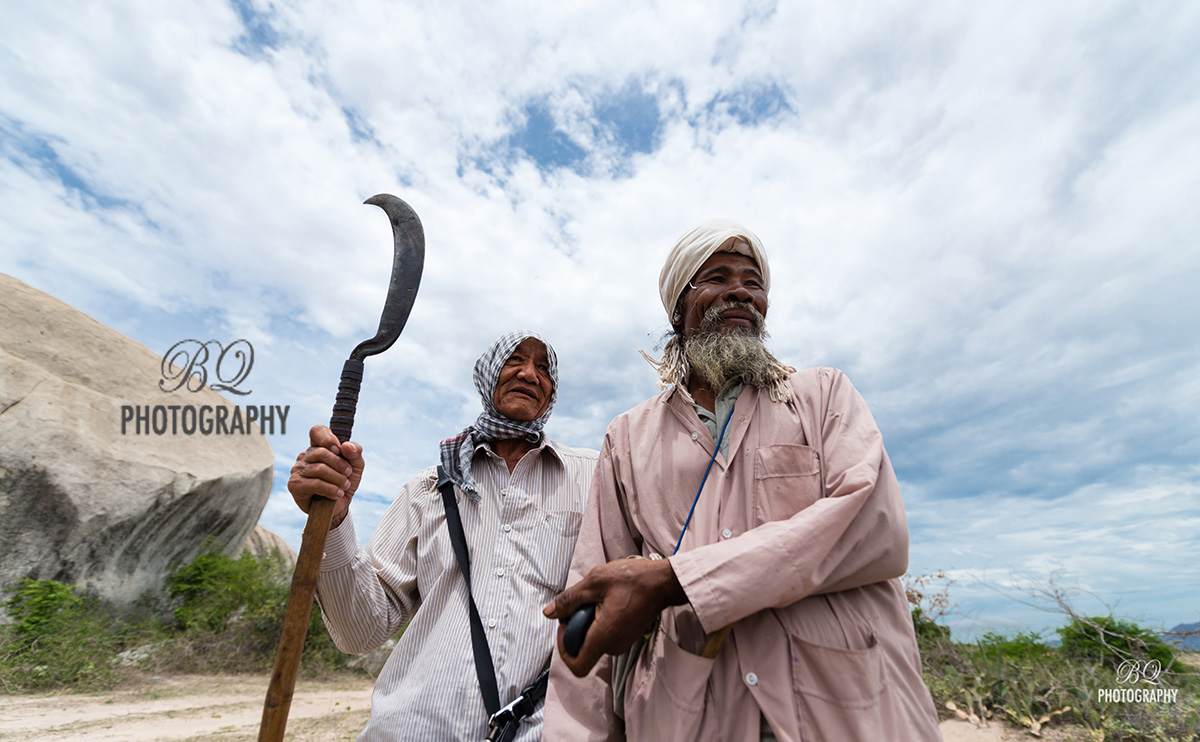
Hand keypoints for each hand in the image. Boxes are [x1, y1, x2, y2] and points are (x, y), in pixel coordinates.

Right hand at [287, 424, 364, 529]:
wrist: (339, 507)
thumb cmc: (345, 483)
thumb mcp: (356, 466)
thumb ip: (355, 452)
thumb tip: (346, 446)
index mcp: (318, 447)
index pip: (317, 431)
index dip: (328, 438)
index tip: (340, 449)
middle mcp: (305, 456)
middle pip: (322, 452)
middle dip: (340, 465)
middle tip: (348, 474)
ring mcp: (298, 470)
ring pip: (320, 469)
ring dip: (338, 479)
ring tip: (344, 486)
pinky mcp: (295, 485)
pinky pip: (315, 483)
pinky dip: (330, 489)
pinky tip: (337, 494)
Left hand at [543, 557, 686, 675]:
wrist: (662, 582)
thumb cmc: (632, 580)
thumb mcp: (594, 582)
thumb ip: (569, 600)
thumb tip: (549, 612)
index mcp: (603, 637)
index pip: (576, 666)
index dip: (563, 650)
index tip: (564, 626)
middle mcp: (613, 646)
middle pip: (583, 651)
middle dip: (576, 629)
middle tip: (582, 605)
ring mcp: (621, 644)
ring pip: (593, 642)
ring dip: (588, 624)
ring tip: (597, 600)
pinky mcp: (626, 637)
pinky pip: (605, 637)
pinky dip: (599, 623)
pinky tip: (607, 602)